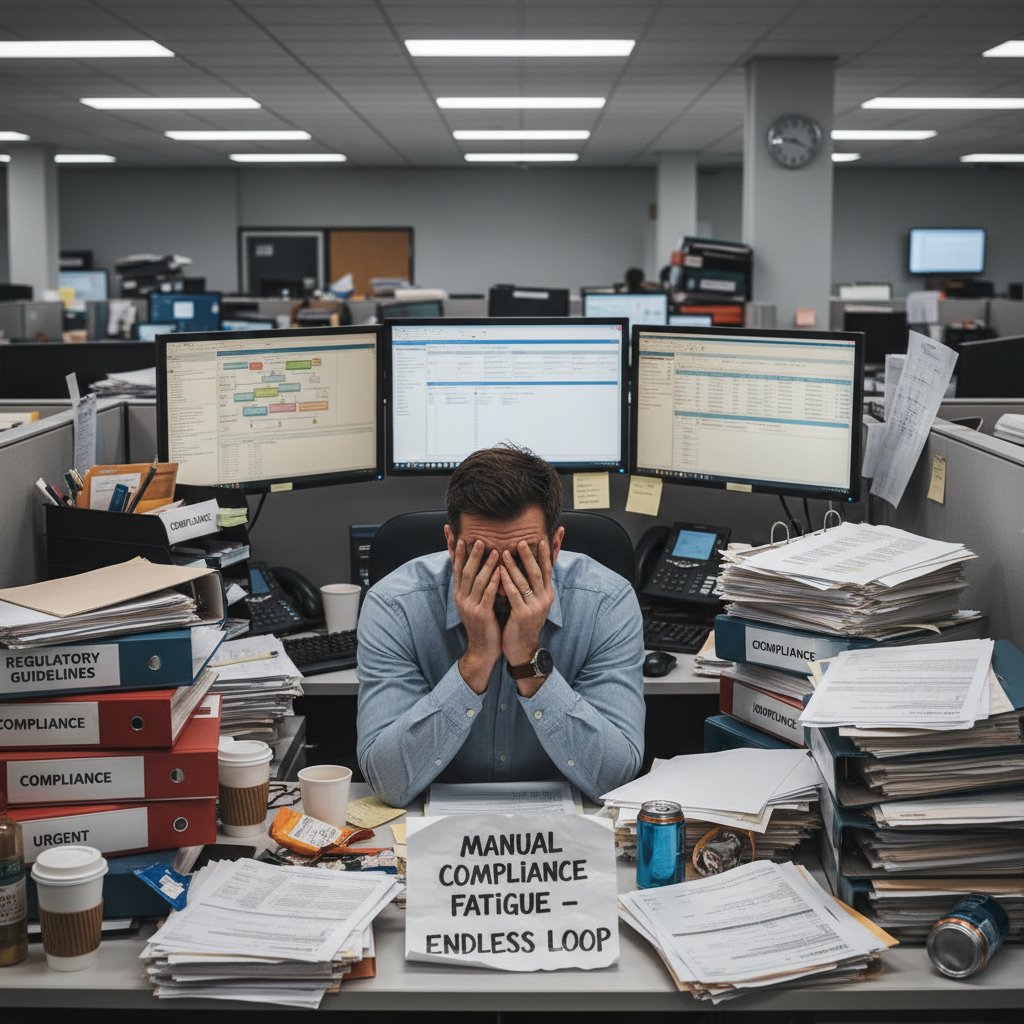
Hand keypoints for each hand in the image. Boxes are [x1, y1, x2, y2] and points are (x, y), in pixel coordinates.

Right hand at [452, 539, 500, 692]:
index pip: (457, 569)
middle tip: (478, 538)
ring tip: (494, 550)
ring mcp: (470, 606)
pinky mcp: (481, 614)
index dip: (457, 553)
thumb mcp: (476, 603)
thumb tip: (482, 567)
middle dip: (472, 554)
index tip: (458, 536)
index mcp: (459, 594)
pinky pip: (487, 595)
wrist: (482, 649)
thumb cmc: (483, 624)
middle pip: (466, 572)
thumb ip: (478, 586)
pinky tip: (500, 571)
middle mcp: (461, 598)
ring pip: (477, 581)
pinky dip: (494, 582)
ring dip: (485, 565)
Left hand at [500, 538, 553, 695]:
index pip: (548, 569)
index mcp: (547, 594)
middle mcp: (544, 599)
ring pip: (525, 582)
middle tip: (521, 540)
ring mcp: (534, 607)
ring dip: (514, 565)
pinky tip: (498, 572)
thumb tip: (529, 567)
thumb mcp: (532, 603)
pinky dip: (506, 581)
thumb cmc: (524, 623)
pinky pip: (514, 594)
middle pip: (538, 572)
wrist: (523, 650)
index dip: (546, 553)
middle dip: (529, 555)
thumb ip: (531, 586)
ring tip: (503, 552)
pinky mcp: (522, 615)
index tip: (543, 538)